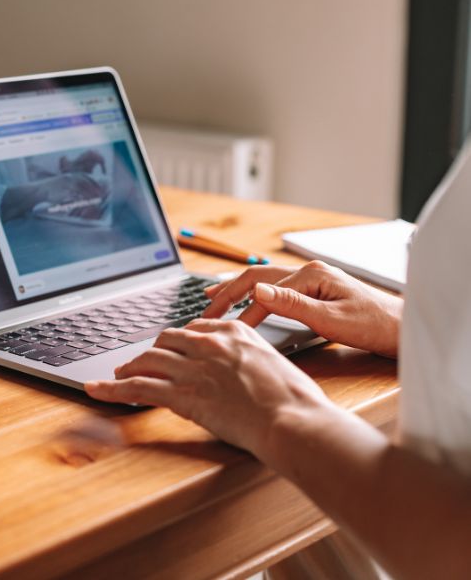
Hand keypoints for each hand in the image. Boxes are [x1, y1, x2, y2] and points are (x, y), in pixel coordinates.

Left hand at [85, 319, 333, 464]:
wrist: (293, 420)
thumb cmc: (294, 401)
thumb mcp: (273, 365)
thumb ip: (249, 359)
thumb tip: (240, 371)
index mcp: (233, 331)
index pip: (192, 329)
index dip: (176, 343)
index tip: (170, 350)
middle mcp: (208, 343)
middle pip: (165, 341)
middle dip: (151, 352)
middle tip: (141, 363)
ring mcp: (192, 367)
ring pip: (147, 360)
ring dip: (128, 367)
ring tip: (118, 374)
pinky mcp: (181, 393)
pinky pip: (135, 387)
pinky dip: (110, 388)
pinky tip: (94, 390)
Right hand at [201, 260, 402, 357]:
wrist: (401, 327)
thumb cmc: (373, 325)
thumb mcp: (330, 319)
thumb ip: (291, 305)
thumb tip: (257, 293)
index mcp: (310, 275)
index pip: (262, 293)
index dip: (241, 314)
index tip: (225, 332)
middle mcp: (308, 272)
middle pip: (255, 278)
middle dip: (227, 293)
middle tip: (204, 310)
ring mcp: (311, 279)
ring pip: (263, 280)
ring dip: (236, 289)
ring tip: (212, 297)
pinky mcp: (314, 290)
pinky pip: (275, 288)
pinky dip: (253, 293)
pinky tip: (245, 298)